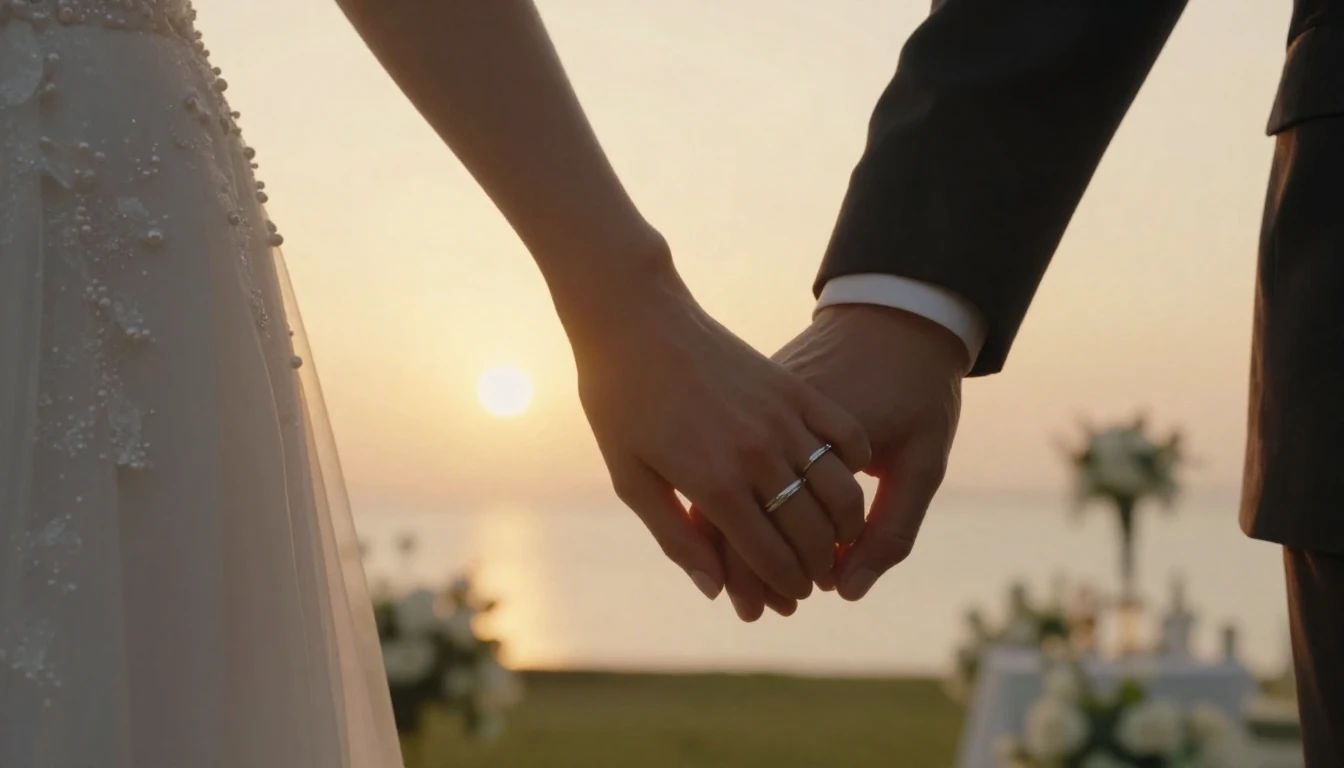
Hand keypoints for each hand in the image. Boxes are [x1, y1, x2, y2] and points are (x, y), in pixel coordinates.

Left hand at [562, 255, 871, 602]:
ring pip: (838, 489)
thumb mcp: (632, 479)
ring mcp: (780, 418)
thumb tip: (716, 590)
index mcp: (713, 483)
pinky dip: (853, 465)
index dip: (785, 584)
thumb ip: (676, 537)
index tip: (790, 597)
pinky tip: (843, 480)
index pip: (770, 554)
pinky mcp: (792, 387)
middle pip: (810, 530)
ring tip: (835, 539)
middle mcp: (756, 454)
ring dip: (844, 524)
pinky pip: (845, 435)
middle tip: (813, 579)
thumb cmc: (620, 402)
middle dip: (816, 566)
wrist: (635, 319)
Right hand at [719, 304, 967, 616]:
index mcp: (809, 444)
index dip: (773, 577)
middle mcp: (772, 430)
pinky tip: (759, 526)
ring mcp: (761, 414)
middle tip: (768, 609)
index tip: (787, 607)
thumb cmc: (919, 389)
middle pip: (741, 519)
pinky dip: (747, 497)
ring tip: (760, 580)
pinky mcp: (762, 400)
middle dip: (753, 572)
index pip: (771, 532)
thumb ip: (891, 530)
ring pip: (730, 492)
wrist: (897, 312)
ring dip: (743, 541)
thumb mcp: (923, 464)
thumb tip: (851, 590)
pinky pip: (740, 458)